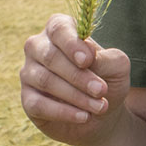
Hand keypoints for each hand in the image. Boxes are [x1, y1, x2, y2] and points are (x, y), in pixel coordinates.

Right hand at [20, 13, 132, 145]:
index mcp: (61, 30)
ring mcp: (29, 73)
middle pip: (50, 56)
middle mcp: (39, 47)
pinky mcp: (27, 99)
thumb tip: (88, 57)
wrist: (102, 114)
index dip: (72, 44)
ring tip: (100, 107)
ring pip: (45, 81)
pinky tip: (84, 117)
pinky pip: (39, 104)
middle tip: (102, 91)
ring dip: (76, 96)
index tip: (87, 61)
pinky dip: (64, 112)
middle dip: (79, 76)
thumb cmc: (107, 80)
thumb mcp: (117, 67)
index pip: (59, 28)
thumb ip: (107, 58)